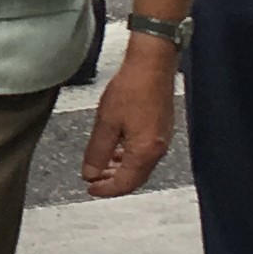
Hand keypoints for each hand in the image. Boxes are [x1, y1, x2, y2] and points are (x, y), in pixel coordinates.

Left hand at [80, 43, 177, 195]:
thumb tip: (90, 173)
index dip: (106, 190)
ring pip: (140, 166)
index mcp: (144, 152)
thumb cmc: (132, 87)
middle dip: (113, 182)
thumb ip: (97, 152)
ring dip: (120, 169)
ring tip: (101, 166)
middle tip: (94, 180)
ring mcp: (162, 138)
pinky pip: (144, 152)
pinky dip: (129, 157)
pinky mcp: (162, 127)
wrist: (152, 64)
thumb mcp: (106, 122)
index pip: (125, 183)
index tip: (90, 189)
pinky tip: (117, 150)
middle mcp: (157, 149)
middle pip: (135, 178)